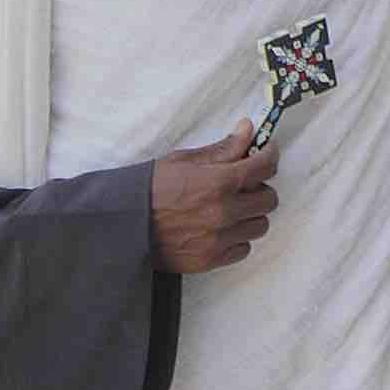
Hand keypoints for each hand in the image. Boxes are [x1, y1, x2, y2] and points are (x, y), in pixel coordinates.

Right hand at [149, 119, 281, 273]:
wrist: (120, 225)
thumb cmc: (149, 189)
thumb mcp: (184, 161)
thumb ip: (223, 148)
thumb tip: (248, 129)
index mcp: (219, 182)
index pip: (266, 166)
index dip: (268, 155)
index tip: (265, 152)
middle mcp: (224, 212)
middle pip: (269, 199)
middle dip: (259, 188)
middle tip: (243, 184)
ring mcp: (218, 239)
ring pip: (259, 225)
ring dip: (250, 214)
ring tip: (230, 208)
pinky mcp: (210, 260)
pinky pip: (243, 249)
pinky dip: (237, 238)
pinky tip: (220, 228)